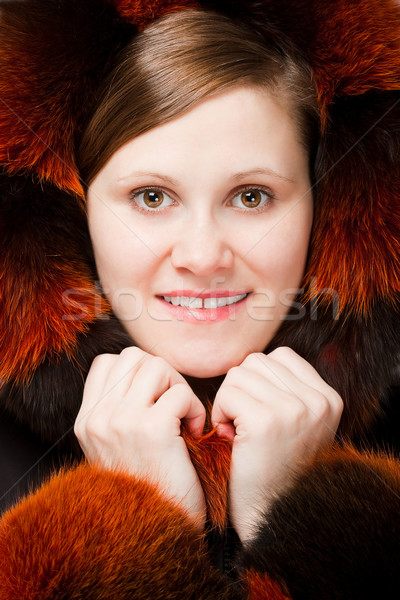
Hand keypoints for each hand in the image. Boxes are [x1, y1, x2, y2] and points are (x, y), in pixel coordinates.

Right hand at [74, 347, 205, 528]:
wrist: (156, 533)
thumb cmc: (149, 487)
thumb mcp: (118, 447)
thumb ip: (121, 410)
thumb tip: (147, 373)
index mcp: (87, 420)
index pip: (107, 363)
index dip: (138, 371)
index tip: (154, 397)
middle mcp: (97, 418)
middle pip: (134, 357)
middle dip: (162, 374)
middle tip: (174, 404)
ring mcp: (120, 422)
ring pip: (156, 366)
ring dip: (178, 387)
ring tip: (183, 416)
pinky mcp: (150, 430)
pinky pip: (180, 393)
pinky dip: (195, 408)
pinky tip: (193, 432)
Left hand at [211, 347, 342, 542]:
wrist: (273, 517)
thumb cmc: (275, 469)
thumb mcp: (296, 424)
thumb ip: (285, 390)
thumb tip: (248, 363)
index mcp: (328, 398)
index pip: (281, 356)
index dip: (258, 379)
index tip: (257, 409)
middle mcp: (317, 401)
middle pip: (256, 361)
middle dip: (241, 388)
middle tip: (242, 422)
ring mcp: (294, 410)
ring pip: (238, 374)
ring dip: (228, 400)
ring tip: (236, 429)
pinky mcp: (266, 422)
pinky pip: (227, 394)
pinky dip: (220, 413)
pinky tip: (229, 436)